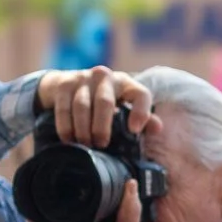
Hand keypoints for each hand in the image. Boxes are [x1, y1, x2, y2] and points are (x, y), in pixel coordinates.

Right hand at [36, 65, 158, 146]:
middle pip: (104, 102)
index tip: (134, 131)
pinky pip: (64, 107)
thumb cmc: (104, 102)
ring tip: (85, 144)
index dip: (140, 112)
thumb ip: (142, 118)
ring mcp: (83, 78)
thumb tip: (157, 128)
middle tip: (101, 144)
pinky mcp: (64, 83)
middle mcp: (105, 77)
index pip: (140, 94)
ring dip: (83, 129)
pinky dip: (66, 126)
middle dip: (102, 127)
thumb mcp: (123, 107)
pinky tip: (69, 139)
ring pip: (82, 106)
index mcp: (126, 84)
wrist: (69, 85)